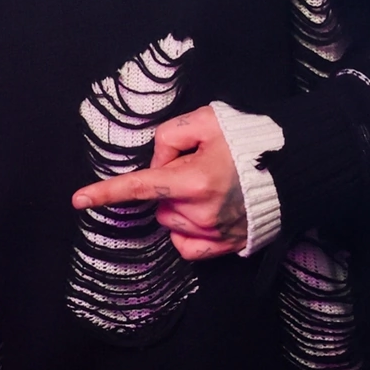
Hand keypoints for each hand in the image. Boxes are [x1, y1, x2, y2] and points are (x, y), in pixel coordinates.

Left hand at [72, 105, 246, 262]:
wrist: (291, 166)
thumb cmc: (247, 140)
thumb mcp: (206, 122)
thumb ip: (170, 137)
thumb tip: (156, 165)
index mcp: (194, 180)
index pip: (140, 187)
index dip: (106, 193)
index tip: (78, 200)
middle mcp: (202, 212)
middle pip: (159, 205)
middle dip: (169, 188)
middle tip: (198, 170)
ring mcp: (215, 232)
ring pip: (172, 224)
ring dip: (180, 208)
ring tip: (210, 188)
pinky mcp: (227, 245)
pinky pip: (187, 247)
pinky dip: (187, 233)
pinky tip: (203, 216)